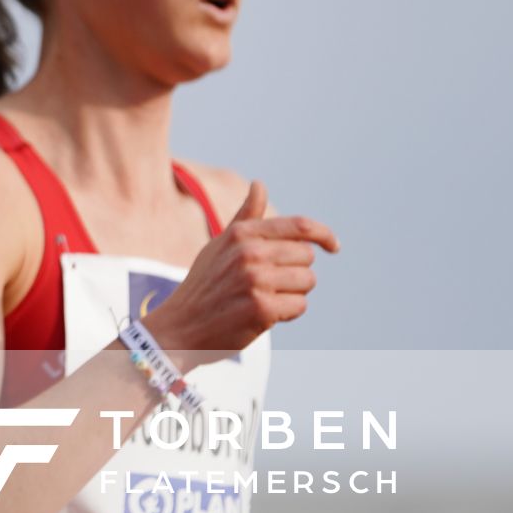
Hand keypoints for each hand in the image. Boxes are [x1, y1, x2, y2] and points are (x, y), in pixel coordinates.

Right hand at [143, 181, 338, 356]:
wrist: (179, 327)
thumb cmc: (204, 285)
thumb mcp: (220, 244)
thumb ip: (246, 216)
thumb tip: (259, 184)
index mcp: (242, 233)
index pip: (300, 226)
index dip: (324, 234)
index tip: (334, 246)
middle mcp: (250, 253)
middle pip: (306, 256)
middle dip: (296, 271)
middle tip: (271, 284)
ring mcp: (256, 281)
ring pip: (307, 281)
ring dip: (293, 293)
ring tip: (264, 298)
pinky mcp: (262, 309)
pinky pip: (299, 306)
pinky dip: (287, 313)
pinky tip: (264, 315)